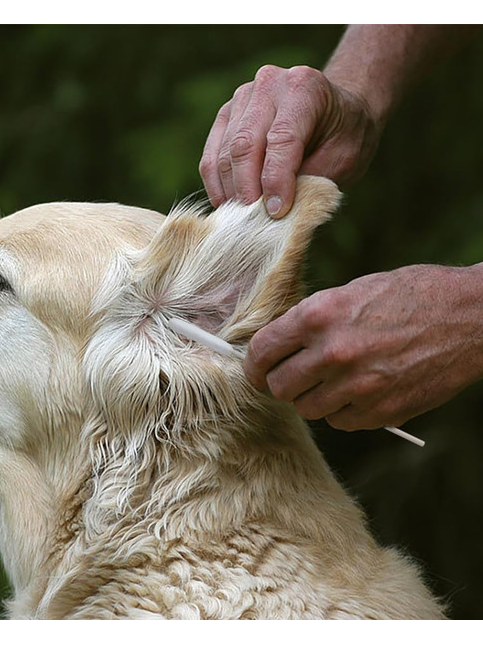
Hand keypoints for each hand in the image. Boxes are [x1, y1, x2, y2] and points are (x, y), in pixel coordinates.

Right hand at [199, 64, 383, 216]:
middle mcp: (268, 84)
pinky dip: (216, 186)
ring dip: (230, 192)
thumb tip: (273, 211)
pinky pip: (210, 157)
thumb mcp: (343, 159)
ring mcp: (241, 98)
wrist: (336, 112)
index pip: (282, 139)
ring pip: (224, 154)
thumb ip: (310, 180)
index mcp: (304, 87)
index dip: (276, 180)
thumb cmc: (344, 137)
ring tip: (241, 219)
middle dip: (247, 189)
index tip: (276, 213)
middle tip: (252, 221)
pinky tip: (227, 206)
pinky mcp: (225, 116)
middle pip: (244, 145)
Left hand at [243, 264, 482, 429]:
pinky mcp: (381, 411)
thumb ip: (311, 320)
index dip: (253, 364)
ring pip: (306, 409)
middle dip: (280, 383)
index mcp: (319, 315)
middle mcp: (332, 352)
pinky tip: (357, 392)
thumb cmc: (411, 296)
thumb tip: (279, 345)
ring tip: (331, 381)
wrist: (470, 317)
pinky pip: (340, 422)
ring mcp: (357, 385)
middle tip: (291, 378)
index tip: (257, 369)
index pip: (262, 351)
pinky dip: (342, 412)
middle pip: (278, 386)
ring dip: (312, 398)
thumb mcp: (351, 292)